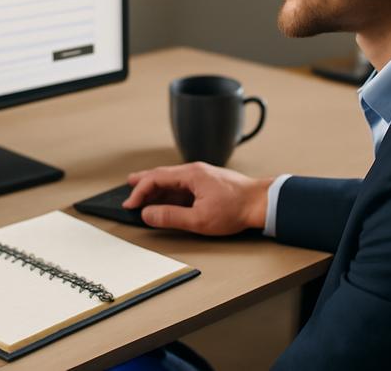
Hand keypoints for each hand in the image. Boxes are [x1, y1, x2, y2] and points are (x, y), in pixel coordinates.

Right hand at [121, 162, 273, 235]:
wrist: (261, 202)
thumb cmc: (235, 209)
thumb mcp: (199, 219)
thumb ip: (170, 216)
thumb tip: (148, 214)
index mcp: (190, 174)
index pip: (155, 178)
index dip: (139, 191)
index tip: (130, 204)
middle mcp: (194, 171)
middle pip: (161, 174)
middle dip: (143, 182)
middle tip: (128, 186)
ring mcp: (201, 176)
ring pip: (172, 179)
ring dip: (156, 186)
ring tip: (143, 193)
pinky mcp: (208, 183)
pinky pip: (182, 184)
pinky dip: (169, 191)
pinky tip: (167, 199)